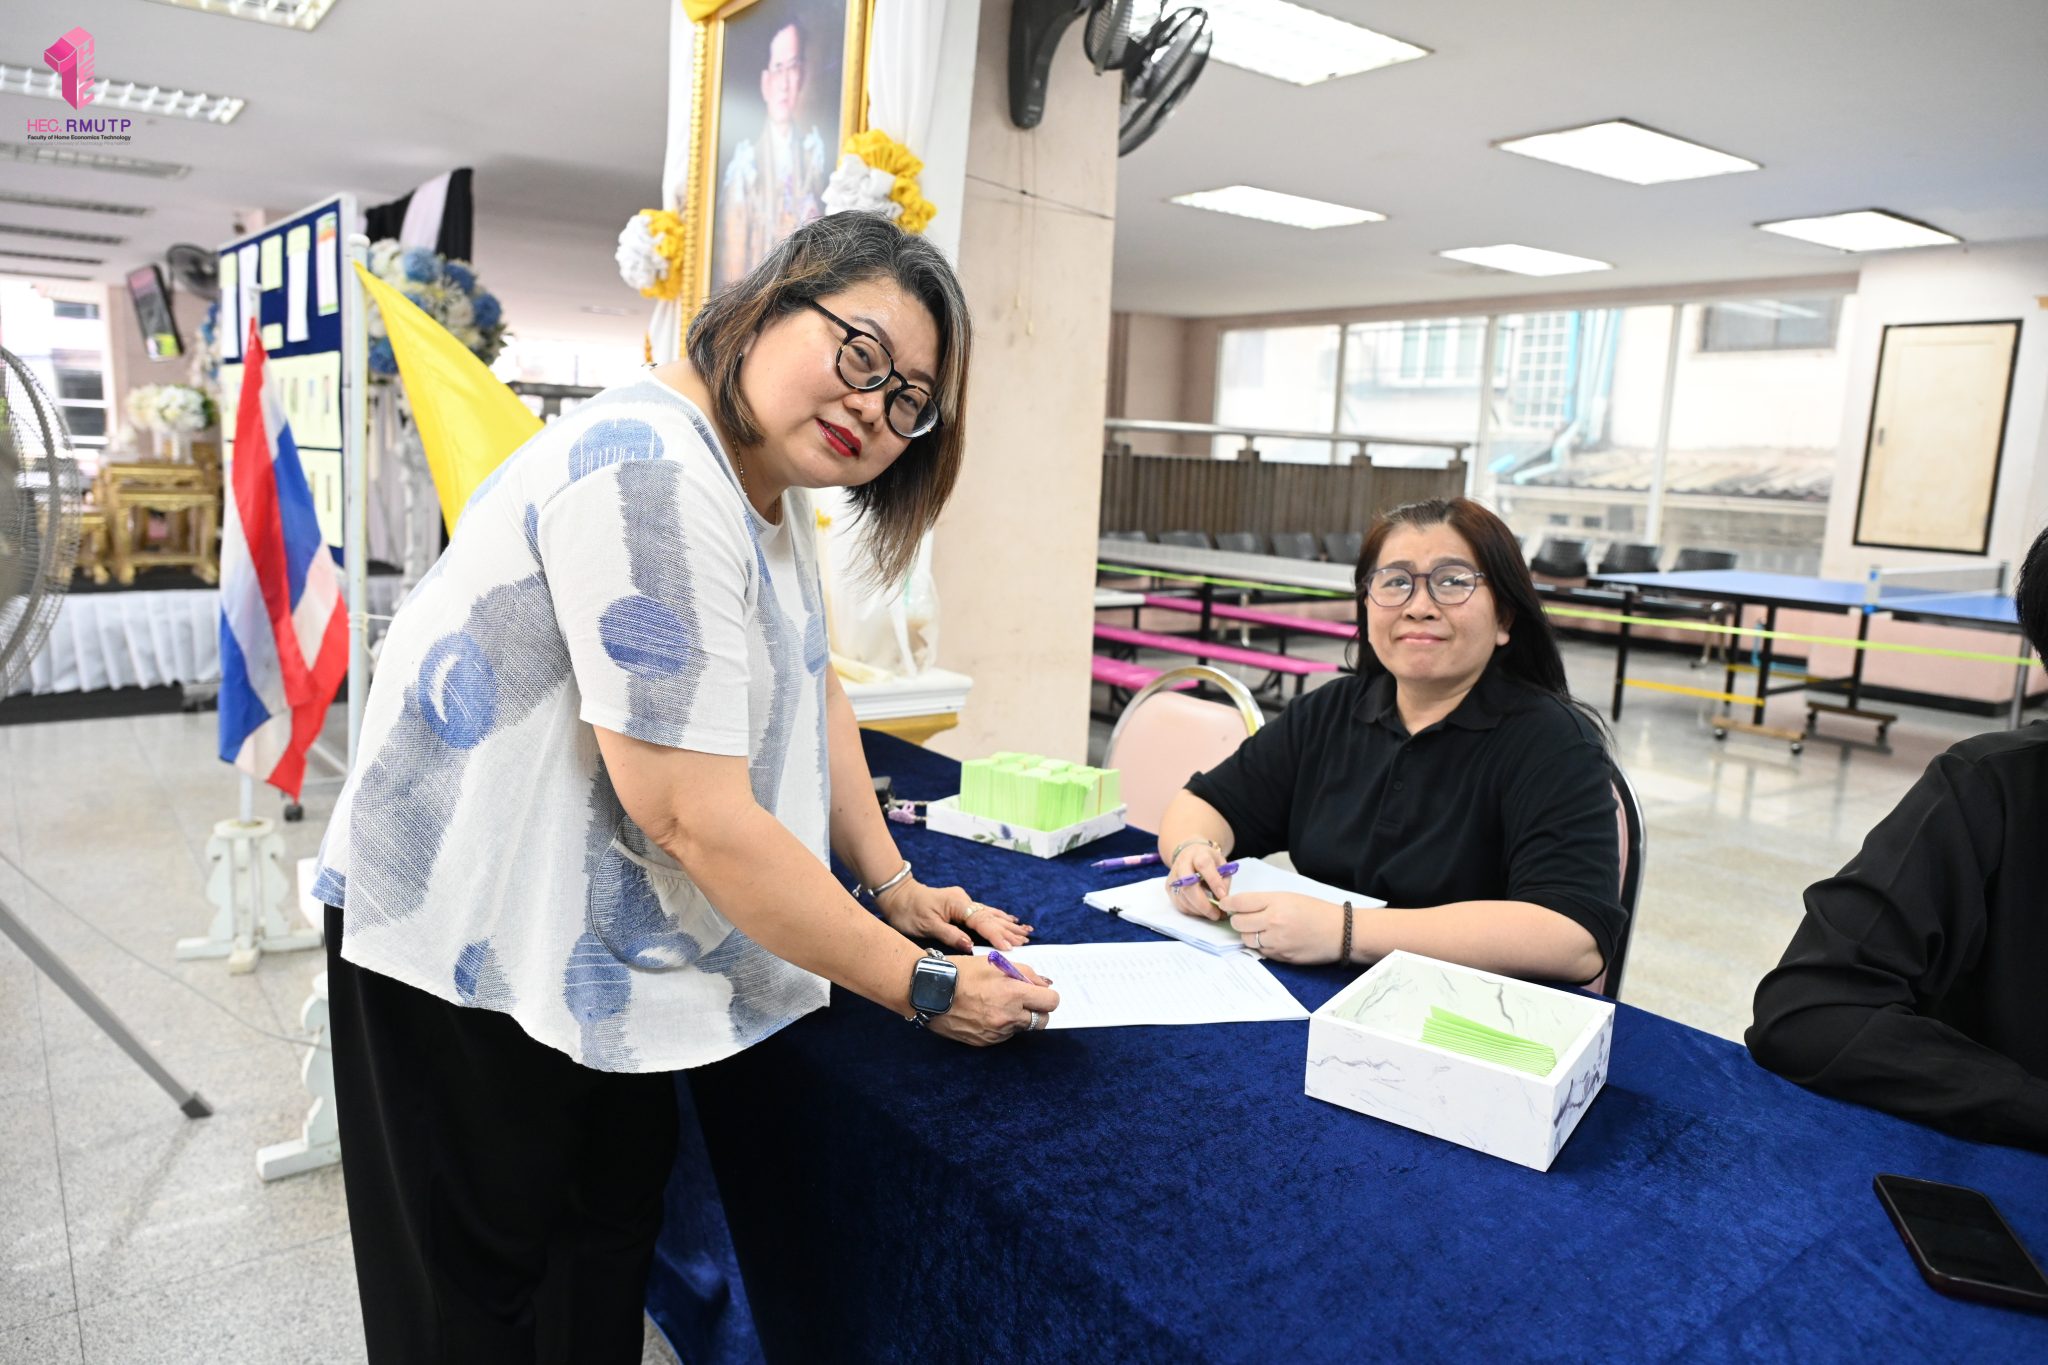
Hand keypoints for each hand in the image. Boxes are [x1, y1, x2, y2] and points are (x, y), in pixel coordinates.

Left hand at [876, 879, 1032, 949]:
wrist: (898, 896)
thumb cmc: (908, 911)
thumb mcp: (926, 926)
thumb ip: (949, 934)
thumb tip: (970, 944)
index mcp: (957, 904)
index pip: (982, 922)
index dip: (996, 935)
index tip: (1010, 947)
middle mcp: (964, 901)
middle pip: (990, 917)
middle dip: (1009, 930)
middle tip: (1027, 940)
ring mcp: (964, 902)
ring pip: (990, 914)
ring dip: (1007, 924)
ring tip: (1026, 931)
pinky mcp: (961, 905)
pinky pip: (984, 913)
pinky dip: (998, 918)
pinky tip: (1009, 920)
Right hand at [927, 955, 1059, 1044]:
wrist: (930, 991)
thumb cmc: (962, 972)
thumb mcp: (996, 963)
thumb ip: (1026, 974)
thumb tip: (1045, 985)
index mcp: (1013, 995)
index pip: (1051, 1002)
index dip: (1047, 996)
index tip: (1038, 992)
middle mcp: (1007, 1018)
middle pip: (1041, 1021)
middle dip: (1037, 1010)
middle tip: (1023, 1000)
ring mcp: (996, 1033)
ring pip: (1021, 1029)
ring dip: (1017, 1018)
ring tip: (996, 1003)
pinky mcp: (984, 1042)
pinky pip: (1003, 1036)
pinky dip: (1001, 1026)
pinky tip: (985, 1012)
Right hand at [1167, 843, 1233, 919]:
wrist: (1189, 854)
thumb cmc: (1209, 861)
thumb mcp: (1221, 864)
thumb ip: (1223, 880)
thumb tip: (1222, 899)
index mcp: (1198, 854)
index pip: (1203, 866)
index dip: (1214, 881)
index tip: (1223, 896)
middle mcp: (1182, 864)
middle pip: (1188, 885)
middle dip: (1203, 903)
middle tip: (1216, 914)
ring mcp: (1173, 876)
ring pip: (1183, 898)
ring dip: (1198, 910)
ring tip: (1212, 914)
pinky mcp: (1168, 887)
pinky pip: (1179, 904)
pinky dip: (1192, 911)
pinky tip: (1202, 910)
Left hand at [1220, 891, 1342, 963]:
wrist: (1340, 932)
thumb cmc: (1316, 911)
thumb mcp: (1289, 897)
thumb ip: (1264, 901)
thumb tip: (1241, 906)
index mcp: (1275, 903)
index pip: (1240, 902)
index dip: (1228, 903)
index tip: (1225, 904)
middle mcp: (1273, 922)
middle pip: (1238, 923)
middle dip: (1237, 920)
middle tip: (1243, 917)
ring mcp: (1276, 942)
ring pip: (1247, 939)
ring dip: (1249, 934)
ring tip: (1260, 929)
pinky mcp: (1281, 957)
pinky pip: (1261, 952)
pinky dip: (1262, 946)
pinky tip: (1272, 940)